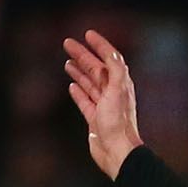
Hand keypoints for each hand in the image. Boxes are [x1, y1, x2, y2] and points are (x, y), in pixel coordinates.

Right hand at [63, 28, 142, 178]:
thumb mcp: (118, 90)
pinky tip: (71, 86)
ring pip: (89, 83)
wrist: (117, 152)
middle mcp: (112, 93)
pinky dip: (78, 92)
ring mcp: (103, 106)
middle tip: (67, 43)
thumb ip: (115, 69)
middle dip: (82, 55)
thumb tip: (111, 53)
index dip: (100, 45)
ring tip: (68, 62)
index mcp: (120, 84)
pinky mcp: (94, 119)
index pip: (109, 58)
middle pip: (95, 68)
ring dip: (79, 71)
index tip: (88, 34)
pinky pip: (85, 101)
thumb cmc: (118, 123)